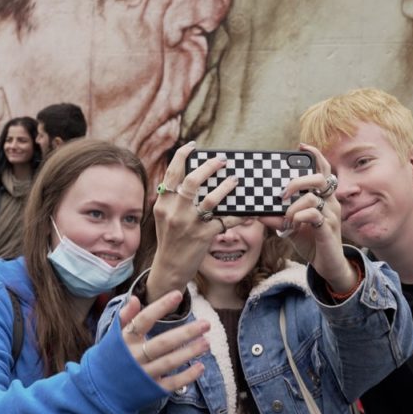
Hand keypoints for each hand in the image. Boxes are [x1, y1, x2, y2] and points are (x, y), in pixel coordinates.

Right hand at [117, 290, 209, 392]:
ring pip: (169, 362)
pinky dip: (187, 376)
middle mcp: (134, 357)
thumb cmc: (112, 356)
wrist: (100, 389)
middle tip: (206, 324)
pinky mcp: (151, 390)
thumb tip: (134, 298)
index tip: (178, 295)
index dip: (160, 307)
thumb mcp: (114, 336)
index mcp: (125, 340)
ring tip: (207, 343)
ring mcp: (143, 374)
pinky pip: (171, 383)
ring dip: (189, 353)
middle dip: (185, 333)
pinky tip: (201, 367)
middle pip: (162, 343)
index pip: (144, 320)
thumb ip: (125, 317)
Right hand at [145, 142, 244, 300]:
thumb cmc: (170, 238)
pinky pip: (226, 220)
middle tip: (221, 160)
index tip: (193, 146)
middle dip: (209, 166)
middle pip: (192, 181)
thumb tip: (190, 175)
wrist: (170, 267)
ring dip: (226, 187)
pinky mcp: (204, 236)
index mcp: (164, 203)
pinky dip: (239, 214)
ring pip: (211, 199)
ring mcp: (190, 224)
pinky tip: (248, 210)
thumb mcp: (164, 216)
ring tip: (235, 180)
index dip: (182, 156)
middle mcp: (175, 212)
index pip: (172, 173)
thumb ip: (173, 198)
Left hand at [259, 143, 355, 291]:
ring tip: (287, 219)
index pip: (323, 170)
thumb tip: (257, 212)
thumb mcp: (290, 229)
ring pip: (313, 198)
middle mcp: (330, 203)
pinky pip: (314, 215)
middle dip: (298, 181)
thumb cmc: (312, 242)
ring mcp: (332, 216)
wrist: (328, 266)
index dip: (315, 156)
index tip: (301, 145)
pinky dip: (299, 216)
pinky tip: (292, 224)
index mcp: (323, 198)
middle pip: (320, 178)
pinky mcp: (328, 229)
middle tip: (282, 193)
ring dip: (293, 207)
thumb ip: (276, 219)